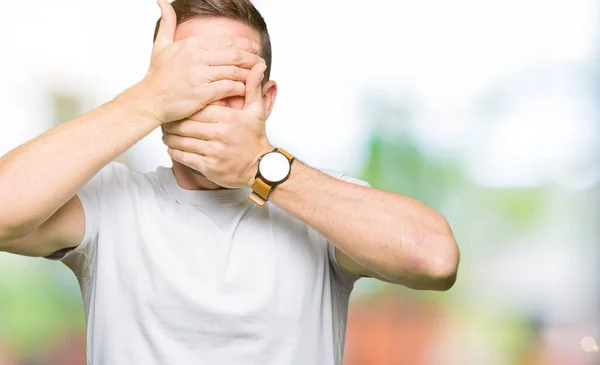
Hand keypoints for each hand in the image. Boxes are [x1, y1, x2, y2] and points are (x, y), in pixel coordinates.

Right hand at [130, 0, 263, 123]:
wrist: (149, 100)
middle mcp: (197, 57)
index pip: (226, 41)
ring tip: (258, 75)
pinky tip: (247, 90)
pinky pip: (228, 87)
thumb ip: (167, 22)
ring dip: (250, 73)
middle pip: (234, 54)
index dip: (244, 44)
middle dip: (252, 57)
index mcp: (192, 45)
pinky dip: (240, 88)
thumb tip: (163, 1)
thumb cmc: (156, 76)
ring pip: (234, 71)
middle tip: (262, 61)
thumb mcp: (161, 45)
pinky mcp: (202, 93)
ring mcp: (200, 75)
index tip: (254, 47)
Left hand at [162, 62, 271, 187]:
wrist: (260, 168)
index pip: (198, 108)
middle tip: (167, 120)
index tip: (177, 106)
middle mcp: (219, 134)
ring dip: (171, 138)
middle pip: (186, 125)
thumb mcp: (256, 112)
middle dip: (173, 123)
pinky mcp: (209, 167)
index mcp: (227, 118)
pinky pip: (184, 158)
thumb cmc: (255, 139)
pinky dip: (175, 152)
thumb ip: (252, 88)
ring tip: (166, 134)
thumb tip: (258, 66)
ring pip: (182, 142)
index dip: (185, 108)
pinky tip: (172, 148)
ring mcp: (213, 151)